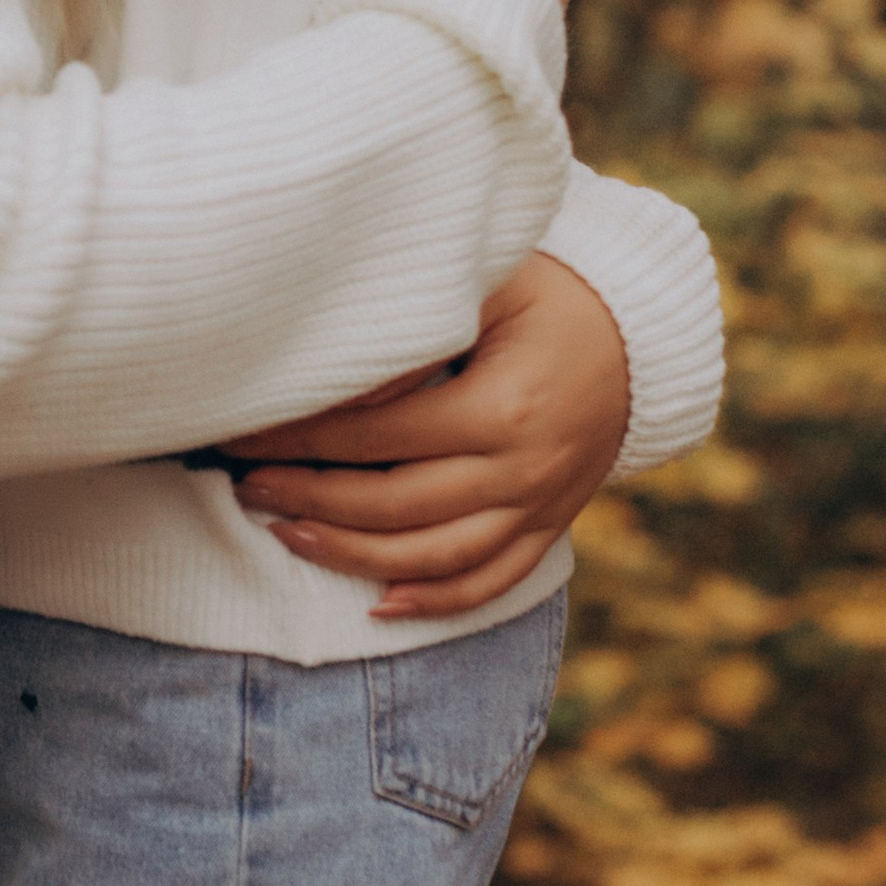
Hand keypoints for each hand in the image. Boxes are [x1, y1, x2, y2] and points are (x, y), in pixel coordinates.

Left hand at [222, 252, 628, 618]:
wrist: (639, 329)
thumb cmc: (548, 291)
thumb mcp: (491, 282)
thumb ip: (418, 327)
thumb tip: (337, 378)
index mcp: (504, 407)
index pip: (379, 434)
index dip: (304, 439)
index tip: (246, 434)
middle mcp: (525, 468)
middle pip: (396, 505)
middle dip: (311, 500)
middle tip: (247, 487)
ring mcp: (542, 505)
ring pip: (436, 556)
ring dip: (354, 556)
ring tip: (287, 536)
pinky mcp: (552, 524)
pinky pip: (492, 580)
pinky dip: (436, 600)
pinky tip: (378, 603)